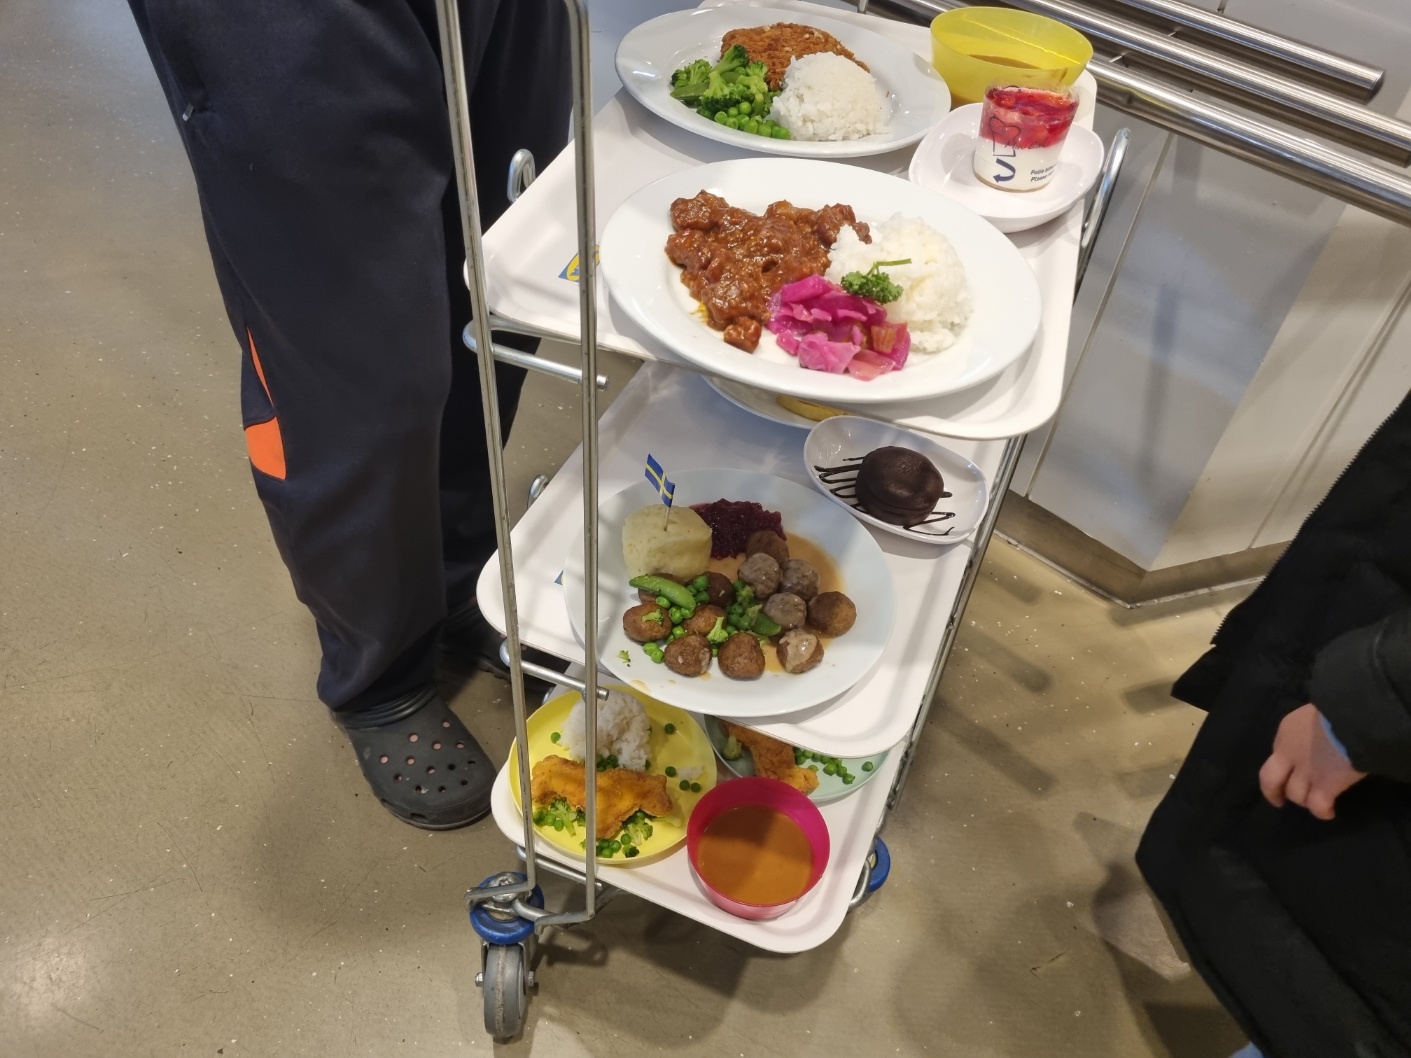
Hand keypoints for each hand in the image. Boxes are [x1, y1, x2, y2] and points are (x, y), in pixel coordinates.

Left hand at [1259, 704, 1366, 819]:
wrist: (1351, 718)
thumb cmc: (1338, 707)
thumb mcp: (1317, 712)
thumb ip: (1313, 727)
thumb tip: (1324, 734)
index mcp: (1287, 731)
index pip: (1277, 751)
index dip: (1283, 764)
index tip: (1288, 769)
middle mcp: (1289, 754)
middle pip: (1269, 779)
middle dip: (1272, 792)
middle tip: (1278, 800)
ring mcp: (1305, 772)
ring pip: (1296, 795)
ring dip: (1304, 800)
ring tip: (1315, 802)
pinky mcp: (1324, 785)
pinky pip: (1318, 805)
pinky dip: (1322, 811)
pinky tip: (1328, 813)